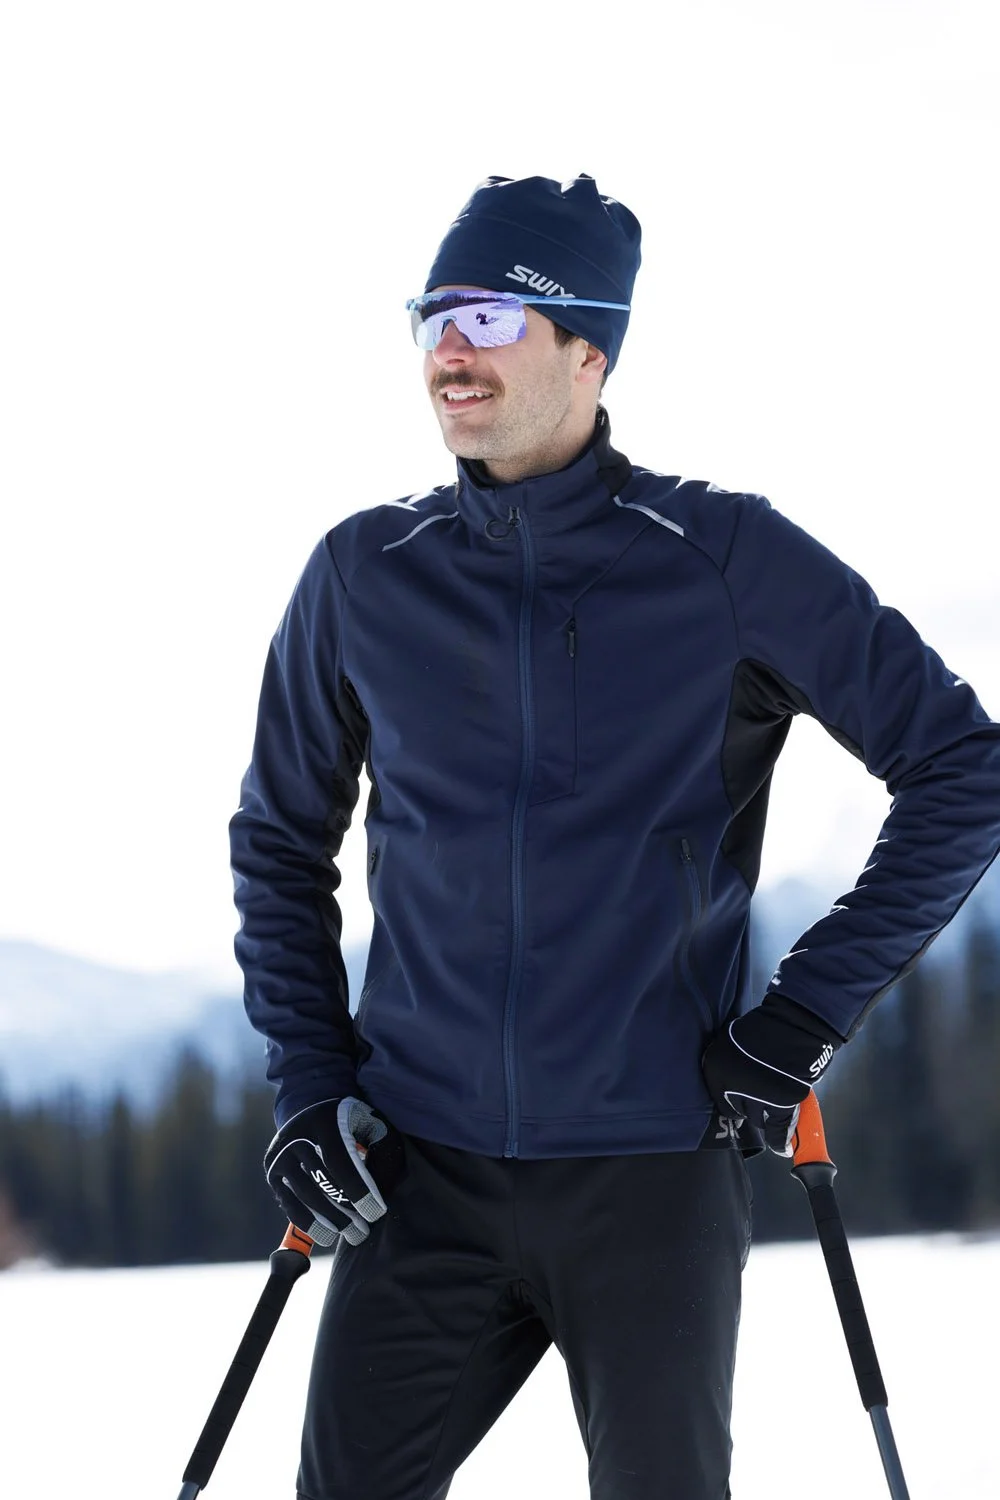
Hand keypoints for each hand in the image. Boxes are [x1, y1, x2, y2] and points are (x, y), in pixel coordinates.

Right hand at [264, 1097, 403, 1245]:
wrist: (311, 1111)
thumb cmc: (351, 1124)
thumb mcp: (371, 1125)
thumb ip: (382, 1150)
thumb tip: (381, 1186)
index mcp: (324, 1120)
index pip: (340, 1161)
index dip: (358, 1190)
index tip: (375, 1213)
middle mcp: (296, 1135)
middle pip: (320, 1181)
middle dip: (343, 1212)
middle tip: (363, 1232)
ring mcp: (280, 1154)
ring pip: (302, 1196)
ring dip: (326, 1222)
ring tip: (349, 1236)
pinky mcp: (272, 1171)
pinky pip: (288, 1203)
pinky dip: (307, 1223)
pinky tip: (326, 1235)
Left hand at [701, 994, 842, 1155]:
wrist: (794, 1024)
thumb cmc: (765, 1027)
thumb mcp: (734, 1040)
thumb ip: (731, 1062)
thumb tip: (734, 1085)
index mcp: (716, 1067)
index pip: (719, 1098)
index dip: (730, 1102)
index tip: (736, 1105)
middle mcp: (731, 1086)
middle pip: (739, 1110)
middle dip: (747, 1107)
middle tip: (756, 1102)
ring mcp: (757, 1097)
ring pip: (758, 1119)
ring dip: (764, 1118)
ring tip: (772, 1113)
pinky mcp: (781, 1104)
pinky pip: (779, 1129)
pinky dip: (781, 1141)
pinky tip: (783, 1150)